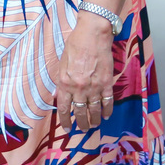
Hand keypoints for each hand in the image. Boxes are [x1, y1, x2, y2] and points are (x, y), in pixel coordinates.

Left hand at [54, 15, 115, 131]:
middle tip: (83, 129)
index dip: (65, 120)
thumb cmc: (75, 45)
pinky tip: (106, 116)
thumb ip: (60, 82)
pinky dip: (107, 111)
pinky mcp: (107, 83)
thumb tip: (56, 96)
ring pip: (94, 110)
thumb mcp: (62, 63)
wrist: (93, 35)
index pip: (63, 108)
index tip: (67, 128)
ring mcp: (94, 87)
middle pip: (80, 112)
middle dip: (81, 123)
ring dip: (94, 120)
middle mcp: (78, 88)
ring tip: (94, 125)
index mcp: (65, 83)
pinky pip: (107, 102)